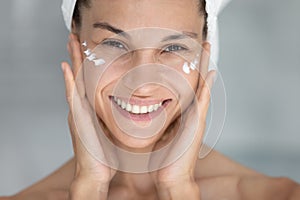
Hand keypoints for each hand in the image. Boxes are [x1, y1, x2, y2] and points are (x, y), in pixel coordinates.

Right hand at [61, 34, 115, 198]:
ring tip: (71, 43)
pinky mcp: (77, 119)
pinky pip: (72, 96)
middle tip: (76, 39)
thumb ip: (116, 120)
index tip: (90, 51)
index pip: (89, 83)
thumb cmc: (105, 155)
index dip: (87, 66)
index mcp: (91, 111)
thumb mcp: (112, 132)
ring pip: (75, 81)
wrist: (95, 173)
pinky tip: (66, 67)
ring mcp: (78, 113)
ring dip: (73, 61)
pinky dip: (69, 81)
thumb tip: (131, 113)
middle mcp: (82, 109)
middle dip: (78, 57)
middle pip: (79, 77)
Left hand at [151, 43, 214, 198]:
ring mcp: (197, 118)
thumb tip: (149, 113)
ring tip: (207, 49)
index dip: (189, 71)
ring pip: (203, 86)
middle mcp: (193, 113)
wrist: (172, 176)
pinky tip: (210, 73)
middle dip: (200, 63)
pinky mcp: (197, 124)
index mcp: (183, 115)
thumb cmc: (165, 158)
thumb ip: (161, 122)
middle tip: (203, 44)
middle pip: (199, 82)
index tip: (188, 56)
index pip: (188, 87)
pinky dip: (207, 87)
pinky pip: (203, 101)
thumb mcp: (161, 134)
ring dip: (205, 67)